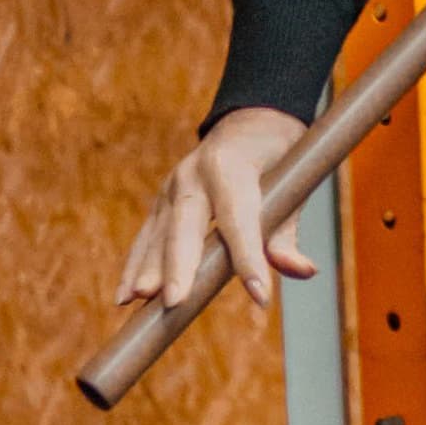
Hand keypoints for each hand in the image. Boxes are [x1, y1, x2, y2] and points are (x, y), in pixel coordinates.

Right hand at [118, 106, 314, 319]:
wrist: (250, 122)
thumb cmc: (277, 159)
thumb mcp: (292, 186)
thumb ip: (288, 232)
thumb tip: (302, 270)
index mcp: (232, 164)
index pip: (240, 216)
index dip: (249, 256)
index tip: (260, 296)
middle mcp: (195, 173)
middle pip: (185, 223)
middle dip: (179, 264)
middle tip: (175, 300)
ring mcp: (172, 186)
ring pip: (158, 232)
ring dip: (147, 269)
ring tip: (139, 302)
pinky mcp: (162, 202)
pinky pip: (147, 237)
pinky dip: (135, 266)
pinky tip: (123, 298)